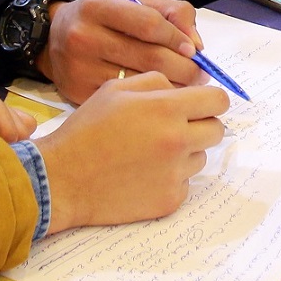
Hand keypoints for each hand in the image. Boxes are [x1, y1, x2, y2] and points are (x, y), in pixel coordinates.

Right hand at [36, 0, 205, 104]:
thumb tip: (196, 45)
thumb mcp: (132, 4)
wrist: (52, 42)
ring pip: (140, 83)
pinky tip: (161, 100)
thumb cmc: (104, 20)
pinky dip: (150, 103)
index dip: (177, 39)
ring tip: (187, 88)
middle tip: (200, 75)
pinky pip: (125, 102)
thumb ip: (171, 14)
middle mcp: (83, 36)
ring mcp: (79, 68)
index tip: (193, 51)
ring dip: (173, 88)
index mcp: (97, 7)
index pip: (150, 24)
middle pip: (149, 58)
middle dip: (184, 69)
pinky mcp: (77, 93)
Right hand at [37, 73, 229, 231]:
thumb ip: (156, 81)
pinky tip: (143, 174)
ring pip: (201, 157)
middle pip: (217, 130)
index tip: (201, 105)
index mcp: (167, 108)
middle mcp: (178, 140)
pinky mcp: (170, 199)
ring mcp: (176, 173)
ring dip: (185, 152)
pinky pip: (185, 183)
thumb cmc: (86, 130)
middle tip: (175, 128)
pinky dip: (171, 178)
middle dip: (201, 125)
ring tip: (150, 152)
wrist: (62, 178)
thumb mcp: (115, 89)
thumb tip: (185, 88)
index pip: (218, 101)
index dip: (211, 101)